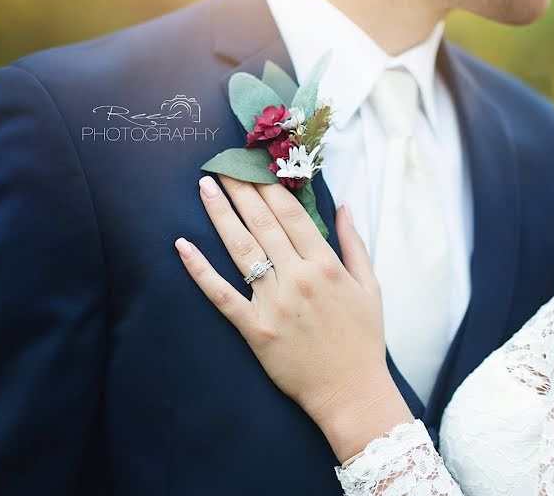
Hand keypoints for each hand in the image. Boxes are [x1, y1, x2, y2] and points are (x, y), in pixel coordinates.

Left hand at [175, 175, 413, 460]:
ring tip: (205, 186)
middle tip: (222, 163)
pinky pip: (221, 294)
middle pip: (262, 224)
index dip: (270, 186)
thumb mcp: (370, 286)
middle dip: (241, 189)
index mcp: (326, 265)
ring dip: (220, 214)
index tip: (255, 164)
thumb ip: (354, 243)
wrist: (352, 390)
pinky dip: (200, 269)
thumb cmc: (363, 339)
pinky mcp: (254, 328)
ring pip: (240, 249)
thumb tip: (342, 205)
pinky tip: (183, 245)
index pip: (291, 214)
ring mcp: (273, 303)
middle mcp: (297, 278)